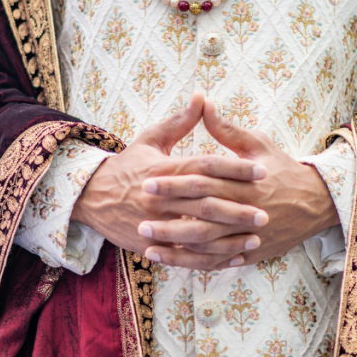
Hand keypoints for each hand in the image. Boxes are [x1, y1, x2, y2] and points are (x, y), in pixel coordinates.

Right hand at [71, 91, 268, 266]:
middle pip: (205, 203)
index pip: (204, 167)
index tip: (261, 171)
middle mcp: (159, 198)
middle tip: (266, 211)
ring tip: (255, 236)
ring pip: (197, 234)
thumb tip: (202, 96)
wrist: (89, 197)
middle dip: (237, 208)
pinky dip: (211, 260)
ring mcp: (155, 224)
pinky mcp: (151, 245)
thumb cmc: (126, 166)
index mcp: (163, 170)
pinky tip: (235, 258)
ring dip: (228, 238)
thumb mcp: (150, 139)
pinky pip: (186, 256)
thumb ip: (180, 121)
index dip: (234, 168)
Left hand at [139, 98, 337, 267]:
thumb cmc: (284, 169)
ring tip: (147, 242)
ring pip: (208, 244)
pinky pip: (219, 261)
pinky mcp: (251, 253)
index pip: (204, 181)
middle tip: (139, 212)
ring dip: (176, 244)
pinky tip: (171, 259)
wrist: (318, 203)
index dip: (175, 182)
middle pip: (202, 214)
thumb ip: (227, 129)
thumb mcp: (258, 143)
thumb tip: (202, 101)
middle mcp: (247, 210)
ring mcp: (250, 235)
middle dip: (169, 215)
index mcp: (247, 182)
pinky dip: (194, 262)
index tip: (147, 179)